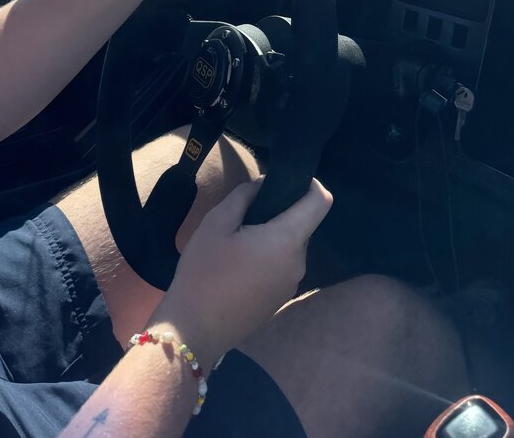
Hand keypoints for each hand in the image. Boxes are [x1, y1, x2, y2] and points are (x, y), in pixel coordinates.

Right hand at [149, 177, 331, 368]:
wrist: (192, 331)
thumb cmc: (204, 272)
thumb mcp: (217, 222)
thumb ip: (245, 195)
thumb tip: (263, 185)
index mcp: (288, 240)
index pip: (321, 201)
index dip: (309, 184)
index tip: (283, 181)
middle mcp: (298, 263)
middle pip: (303, 225)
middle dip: (282, 212)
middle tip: (247, 213)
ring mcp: (290, 286)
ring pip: (290, 247)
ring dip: (272, 237)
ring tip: (238, 240)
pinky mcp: (278, 301)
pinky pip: (282, 268)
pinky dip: (268, 259)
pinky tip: (238, 266)